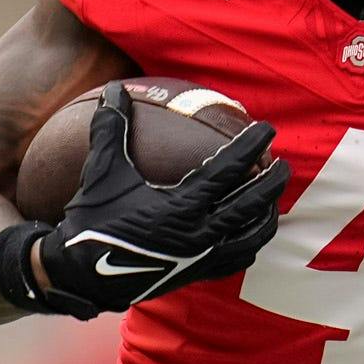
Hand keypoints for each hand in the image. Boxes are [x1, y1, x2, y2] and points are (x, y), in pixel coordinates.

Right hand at [24, 84, 286, 316]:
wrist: (80, 274)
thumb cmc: (91, 219)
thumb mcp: (102, 170)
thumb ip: (111, 128)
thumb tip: (115, 88)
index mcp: (181, 206)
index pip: (228, 170)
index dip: (250, 146)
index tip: (267, 129)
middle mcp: (197, 234)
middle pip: (250, 204)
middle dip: (271, 182)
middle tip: (283, 164)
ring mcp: (199, 258)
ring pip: (248, 237)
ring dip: (265, 216)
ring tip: (273, 200)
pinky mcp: (194, 274)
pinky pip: (233, 261)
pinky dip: (248, 246)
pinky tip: (251, 235)